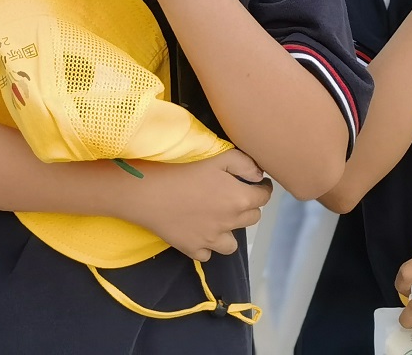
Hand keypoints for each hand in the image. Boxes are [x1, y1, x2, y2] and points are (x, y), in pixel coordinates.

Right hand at [116, 150, 273, 261]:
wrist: (147, 192)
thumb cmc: (181, 170)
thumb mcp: (217, 157)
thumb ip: (244, 164)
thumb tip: (259, 176)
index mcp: (239, 199)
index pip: (264, 197)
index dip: (263, 188)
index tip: (256, 183)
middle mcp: (230, 223)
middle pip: (252, 219)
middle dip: (248, 207)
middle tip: (233, 197)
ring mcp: (211, 240)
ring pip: (232, 244)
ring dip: (228, 232)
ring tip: (217, 220)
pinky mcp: (193, 249)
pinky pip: (207, 254)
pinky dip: (205, 245)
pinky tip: (197, 232)